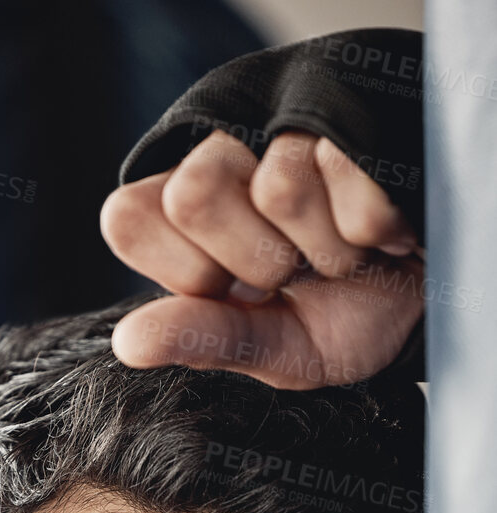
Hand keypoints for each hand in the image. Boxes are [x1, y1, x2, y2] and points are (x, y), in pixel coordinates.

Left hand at [100, 130, 423, 388]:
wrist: (427, 306)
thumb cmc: (338, 321)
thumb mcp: (272, 349)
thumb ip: (201, 339)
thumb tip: (127, 344)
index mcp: (180, 218)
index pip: (127, 217)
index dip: (182, 271)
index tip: (227, 294)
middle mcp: (223, 160)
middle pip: (193, 192)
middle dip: (254, 259)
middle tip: (290, 274)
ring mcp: (287, 134)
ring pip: (278, 185)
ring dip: (322, 247)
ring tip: (339, 257)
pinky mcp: (353, 123)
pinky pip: (346, 173)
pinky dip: (369, 228)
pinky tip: (376, 233)